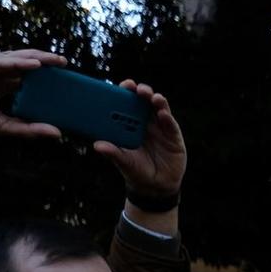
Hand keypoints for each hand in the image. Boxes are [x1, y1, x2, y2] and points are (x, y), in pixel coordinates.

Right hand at [0, 49, 66, 155]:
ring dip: (37, 58)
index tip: (66, 79)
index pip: (26, 77)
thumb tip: (57, 133)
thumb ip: (27, 128)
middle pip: (23, 64)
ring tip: (57, 60)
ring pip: (14, 59)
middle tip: (67, 64)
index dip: (45, 77)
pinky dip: (18, 62)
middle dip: (45, 63)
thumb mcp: (1, 125)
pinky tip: (35, 64)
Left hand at [94, 79, 185, 227]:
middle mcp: (145, 122)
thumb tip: (97, 145)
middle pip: (143, 101)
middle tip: (136, 88)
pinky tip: (163, 114)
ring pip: (159, 108)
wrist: (156, 186)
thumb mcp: (123, 162)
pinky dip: (167, 117)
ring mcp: (160, 127)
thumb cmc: (136, 171)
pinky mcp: (173, 135)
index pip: (127, 104)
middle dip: (141, 91)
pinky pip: (170, 124)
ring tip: (152, 97)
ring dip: (156, 100)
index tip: (122, 86)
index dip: (125, 93)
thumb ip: (113, 153)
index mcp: (129, 124)